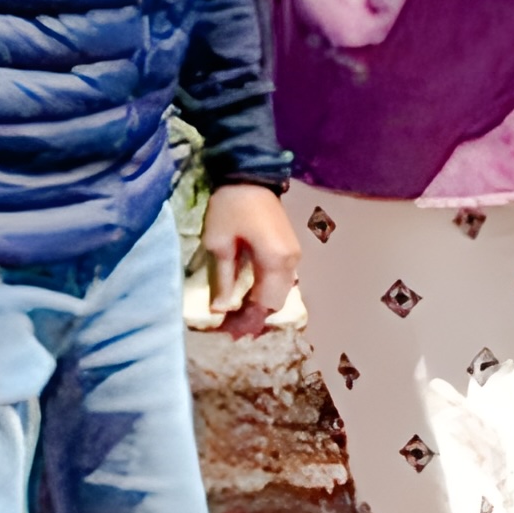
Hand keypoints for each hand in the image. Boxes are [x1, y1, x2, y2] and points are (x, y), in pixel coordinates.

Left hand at [198, 184, 301, 336]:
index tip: (226, 334)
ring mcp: (293, 256)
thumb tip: (221, 309)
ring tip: (235, 317)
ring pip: (280, 293)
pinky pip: (280, 281)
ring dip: (260, 307)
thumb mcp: (220, 243)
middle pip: (276, 302)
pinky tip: (247, 298)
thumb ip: (224, 279)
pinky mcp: (288, 250)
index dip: (246, 321)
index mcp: (276, 261)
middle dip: (254, 318)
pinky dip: (265, 293)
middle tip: (229, 330)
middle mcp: (291, 262)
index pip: (265, 303)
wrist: (250, 178)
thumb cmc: (231, 208)